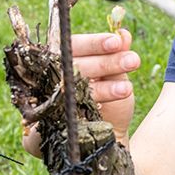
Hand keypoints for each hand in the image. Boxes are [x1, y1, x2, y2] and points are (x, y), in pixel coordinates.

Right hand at [21, 29, 140, 156]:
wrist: (101, 141)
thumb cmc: (107, 102)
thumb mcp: (116, 76)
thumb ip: (116, 55)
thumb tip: (124, 33)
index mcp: (63, 58)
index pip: (74, 44)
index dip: (95, 42)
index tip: (117, 42)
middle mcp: (49, 76)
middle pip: (72, 64)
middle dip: (105, 63)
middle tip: (133, 60)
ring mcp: (43, 99)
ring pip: (69, 89)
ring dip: (102, 88)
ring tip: (127, 88)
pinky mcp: (42, 124)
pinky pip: (62, 114)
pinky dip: (85, 110)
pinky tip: (105, 107)